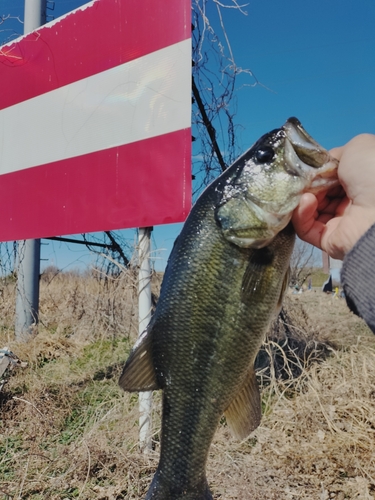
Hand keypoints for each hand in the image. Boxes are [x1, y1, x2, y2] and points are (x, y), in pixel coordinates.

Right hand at [292, 134, 374, 259]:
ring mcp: (340, 223)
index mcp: (361, 182)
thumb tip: (322, 166)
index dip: (317, 171)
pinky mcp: (328, 241)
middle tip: (302, 179)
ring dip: (302, 199)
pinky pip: (306, 229)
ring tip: (304, 192)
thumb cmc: (372, 173)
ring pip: (310, 211)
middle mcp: (351, 203)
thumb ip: (336, 154)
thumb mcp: (357, 147)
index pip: (330, 177)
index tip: (308, 167)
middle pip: (318, 193)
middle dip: (306, 185)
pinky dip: (301, 215)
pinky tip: (306, 202)